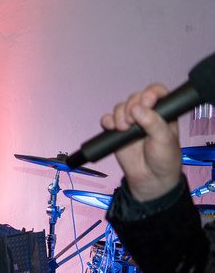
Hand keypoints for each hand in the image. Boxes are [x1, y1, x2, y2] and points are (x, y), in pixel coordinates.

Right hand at [100, 84, 181, 201]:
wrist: (150, 179)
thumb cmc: (164, 159)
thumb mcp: (164, 139)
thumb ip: (153, 122)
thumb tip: (138, 108)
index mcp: (163, 113)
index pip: (156, 93)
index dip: (150, 93)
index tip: (147, 102)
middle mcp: (146, 115)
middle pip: (135, 98)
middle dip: (132, 106)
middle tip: (134, 120)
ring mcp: (131, 123)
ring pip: (121, 108)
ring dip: (119, 115)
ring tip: (125, 128)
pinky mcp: (117, 133)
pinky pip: (107, 120)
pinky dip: (107, 121)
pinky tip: (113, 128)